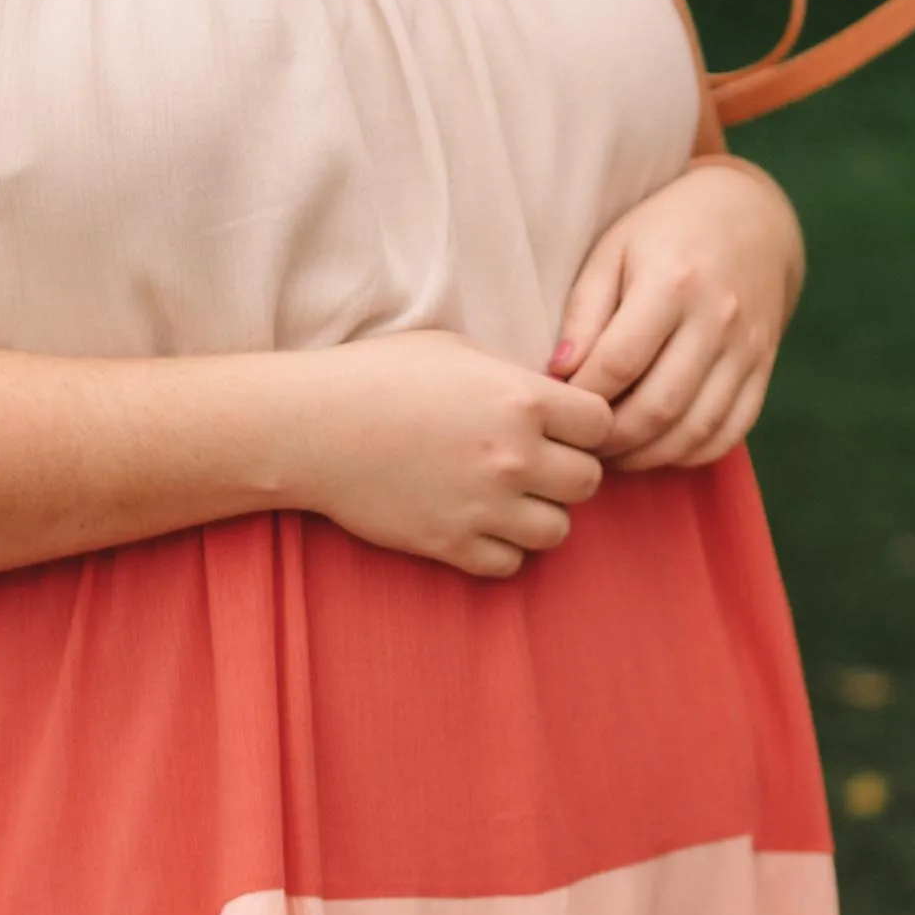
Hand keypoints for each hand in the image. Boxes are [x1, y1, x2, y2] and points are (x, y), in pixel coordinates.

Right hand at [282, 331, 614, 576]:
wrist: (312, 426)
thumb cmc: (378, 375)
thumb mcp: (457, 351)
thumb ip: (514, 378)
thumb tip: (553, 400)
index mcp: (520, 398)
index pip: (602, 423)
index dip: (586, 425)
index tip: (562, 425)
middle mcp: (513, 456)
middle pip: (588, 482)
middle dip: (567, 471)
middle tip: (535, 463)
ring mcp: (485, 505)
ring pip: (558, 530)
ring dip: (539, 514)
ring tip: (508, 497)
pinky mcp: (452, 543)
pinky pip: (510, 564)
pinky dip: (502, 548)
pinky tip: (479, 523)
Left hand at [549, 158, 801, 471]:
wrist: (751, 218)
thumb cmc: (665, 232)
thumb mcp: (613, 251)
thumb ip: (584, 311)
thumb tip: (559, 372)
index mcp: (673, 283)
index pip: (619, 364)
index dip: (582, 397)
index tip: (560, 405)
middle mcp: (718, 320)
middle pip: (658, 408)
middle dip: (611, 439)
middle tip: (582, 441)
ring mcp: (747, 349)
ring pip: (695, 431)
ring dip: (648, 455)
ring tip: (613, 450)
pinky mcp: (764, 368)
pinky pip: (730, 432)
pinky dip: (690, 453)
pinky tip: (658, 447)